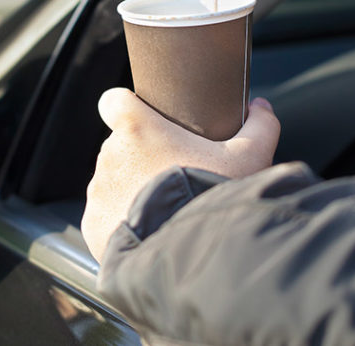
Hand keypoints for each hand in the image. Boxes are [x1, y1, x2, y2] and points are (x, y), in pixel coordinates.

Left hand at [81, 88, 279, 261]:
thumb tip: (261, 107)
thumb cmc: (215, 196)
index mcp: (137, 128)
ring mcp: (99, 191)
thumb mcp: (250, 158)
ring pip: (113, 183)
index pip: (113, 101)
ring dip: (132, 191)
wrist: (189, 253)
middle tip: (174, 177)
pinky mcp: (93, 225)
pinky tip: (150, 232)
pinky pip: (106, 218)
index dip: (126, 108)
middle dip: (143, 159)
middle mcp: (110, 155)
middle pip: (122, 148)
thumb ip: (259, 127)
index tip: (144, 122)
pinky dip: (123, 223)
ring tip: (165, 210)